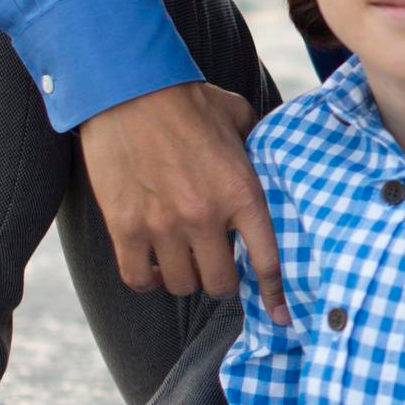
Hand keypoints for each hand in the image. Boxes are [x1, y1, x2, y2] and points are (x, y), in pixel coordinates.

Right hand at [79, 82, 285, 323]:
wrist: (127, 88)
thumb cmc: (185, 99)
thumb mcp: (238, 117)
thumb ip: (257, 145)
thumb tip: (269, 155)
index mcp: (242, 192)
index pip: (267, 260)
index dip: (275, 295)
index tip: (280, 315)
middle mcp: (205, 216)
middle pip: (220, 284)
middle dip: (221, 282)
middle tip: (215, 268)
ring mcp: (163, 225)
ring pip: (180, 285)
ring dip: (184, 277)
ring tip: (182, 259)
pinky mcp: (124, 227)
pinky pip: (138, 279)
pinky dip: (147, 279)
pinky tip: (151, 265)